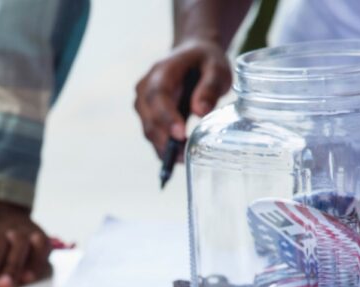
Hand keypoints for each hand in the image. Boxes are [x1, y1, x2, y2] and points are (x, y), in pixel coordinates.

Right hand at [135, 39, 231, 158]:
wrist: (192, 56)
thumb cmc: (205, 62)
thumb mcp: (216, 68)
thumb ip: (209, 86)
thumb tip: (200, 111)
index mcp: (161, 71)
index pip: (157, 96)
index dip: (166, 117)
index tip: (180, 134)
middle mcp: (145, 88)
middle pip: (149, 117)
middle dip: (164, 139)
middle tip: (185, 156)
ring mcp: (143, 103)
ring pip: (148, 130)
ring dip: (163, 147)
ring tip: (185, 157)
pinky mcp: (147, 116)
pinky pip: (152, 134)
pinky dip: (163, 148)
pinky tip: (178, 156)